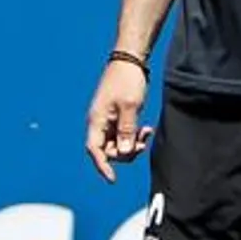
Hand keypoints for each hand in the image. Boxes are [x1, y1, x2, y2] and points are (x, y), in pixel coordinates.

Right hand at [86, 59, 152, 182]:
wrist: (130, 60)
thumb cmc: (127, 80)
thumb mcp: (130, 107)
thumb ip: (126, 132)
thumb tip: (124, 153)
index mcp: (97, 120)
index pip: (94, 150)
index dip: (102, 166)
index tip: (113, 178)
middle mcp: (99, 122)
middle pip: (108, 150)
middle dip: (125, 152)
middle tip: (142, 143)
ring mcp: (108, 120)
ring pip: (117, 144)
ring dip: (132, 144)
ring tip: (146, 133)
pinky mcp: (117, 117)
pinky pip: (123, 135)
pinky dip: (134, 136)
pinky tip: (146, 129)